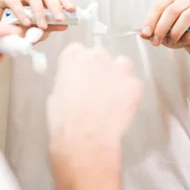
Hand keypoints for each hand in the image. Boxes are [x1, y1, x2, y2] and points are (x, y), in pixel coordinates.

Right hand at [0, 0, 75, 35]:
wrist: (2, 33)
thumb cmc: (22, 28)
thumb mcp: (39, 30)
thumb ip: (51, 26)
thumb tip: (64, 25)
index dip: (65, 0)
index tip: (72, 9)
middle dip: (55, 6)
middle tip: (59, 19)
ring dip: (39, 11)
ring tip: (42, 25)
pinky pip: (14, 1)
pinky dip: (21, 12)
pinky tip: (26, 22)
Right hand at [48, 43, 141, 161]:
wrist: (86, 139)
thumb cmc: (67, 122)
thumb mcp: (56, 94)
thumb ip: (68, 79)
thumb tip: (74, 83)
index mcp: (73, 58)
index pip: (78, 49)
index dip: (80, 62)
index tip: (81, 71)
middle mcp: (96, 57)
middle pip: (100, 55)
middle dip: (99, 68)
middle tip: (96, 87)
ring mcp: (117, 69)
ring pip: (121, 64)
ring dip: (117, 75)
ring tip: (112, 95)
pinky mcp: (133, 84)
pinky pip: (133, 83)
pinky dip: (129, 92)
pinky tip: (120, 106)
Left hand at [140, 0, 189, 51]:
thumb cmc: (177, 32)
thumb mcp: (162, 32)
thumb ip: (152, 32)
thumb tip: (143, 34)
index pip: (159, 6)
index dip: (150, 20)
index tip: (145, 33)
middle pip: (172, 10)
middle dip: (162, 28)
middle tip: (156, 42)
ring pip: (187, 16)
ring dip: (176, 32)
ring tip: (172, 42)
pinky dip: (189, 38)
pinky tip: (185, 41)